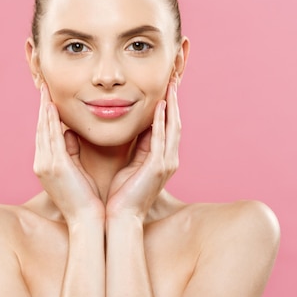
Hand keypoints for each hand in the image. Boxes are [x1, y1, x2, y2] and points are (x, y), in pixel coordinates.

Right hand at [33, 84, 104, 222]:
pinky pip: (51, 137)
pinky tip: (51, 107)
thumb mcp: (77, 170)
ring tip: (46, 91)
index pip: (45, 134)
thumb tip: (68, 131)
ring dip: (44, 109)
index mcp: (47, 165)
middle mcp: (42, 163)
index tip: (48, 98)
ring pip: (43, 130)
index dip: (45, 115)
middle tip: (44, 87)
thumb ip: (71, 150)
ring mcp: (46, 165)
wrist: (88, 220)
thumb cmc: (87, 198)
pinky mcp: (54, 166)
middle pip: (40, 129)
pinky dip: (50, 121)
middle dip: (42, 107)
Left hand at [106, 82, 180, 220]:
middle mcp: (169, 159)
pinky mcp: (158, 168)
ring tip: (171, 85)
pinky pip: (161, 139)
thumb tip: (133, 127)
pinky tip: (160, 106)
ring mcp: (166, 164)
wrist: (120, 218)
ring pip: (173, 128)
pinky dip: (161, 122)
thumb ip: (136, 147)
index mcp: (161, 158)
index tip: (166, 86)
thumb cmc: (120, 194)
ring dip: (173, 105)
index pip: (168, 126)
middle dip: (176, 100)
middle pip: (176, 123)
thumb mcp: (130, 164)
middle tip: (174, 78)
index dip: (169, 106)